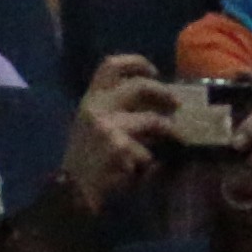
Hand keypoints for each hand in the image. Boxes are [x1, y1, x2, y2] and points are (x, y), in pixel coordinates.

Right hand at [60, 55, 176, 200]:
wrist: (73, 189)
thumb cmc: (88, 158)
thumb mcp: (95, 125)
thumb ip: (119, 110)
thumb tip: (158, 102)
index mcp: (90, 99)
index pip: (110, 65)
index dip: (136, 62)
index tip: (155, 71)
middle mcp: (96, 107)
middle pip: (139, 86)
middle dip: (164, 93)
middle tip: (177, 104)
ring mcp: (107, 126)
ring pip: (153, 120)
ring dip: (169, 130)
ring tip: (177, 139)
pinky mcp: (119, 147)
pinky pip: (149, 151)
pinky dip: (153, 162)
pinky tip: (148, 170)